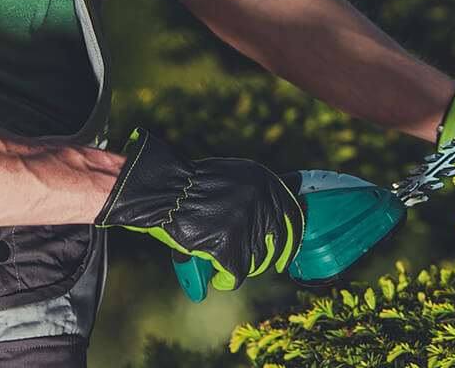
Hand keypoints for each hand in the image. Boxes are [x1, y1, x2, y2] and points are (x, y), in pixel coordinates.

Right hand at [94, 127, 304, 290]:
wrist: (162, 189)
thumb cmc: (191, 184)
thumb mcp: (233, 176)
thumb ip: (256, 193)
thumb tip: (284, 210)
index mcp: (264, 180)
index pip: (291, 214)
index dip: (290, 237)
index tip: (286, 254)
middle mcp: (261, 200)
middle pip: (277, 242)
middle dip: (269, 258)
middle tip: (260, 266)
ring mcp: (246, 224)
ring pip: (255, 261)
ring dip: (240, 265)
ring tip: (221, 260)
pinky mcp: (229, 248)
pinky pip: (234, 276)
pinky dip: (223, 279)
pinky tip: (213, 273)